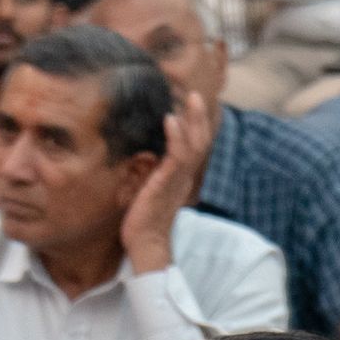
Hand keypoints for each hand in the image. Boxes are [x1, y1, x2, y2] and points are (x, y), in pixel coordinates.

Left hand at [120, 91, 214, 274]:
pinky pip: (177, 157)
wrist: (145, 244)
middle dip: (199, 118)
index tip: (191, 106)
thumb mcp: (145, 191)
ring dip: (193, 120)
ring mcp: (177, 180)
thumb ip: (148, 174)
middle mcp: (183, 177)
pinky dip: (176, 137)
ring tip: (191, 100)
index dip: (195, 127)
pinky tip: (171, 119)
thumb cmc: (142, 221)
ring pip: (194, 145)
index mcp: (180, 178)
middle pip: (200, 142)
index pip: (193, 147)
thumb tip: (139, 158)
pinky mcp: (167, 184)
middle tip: (196, 95)